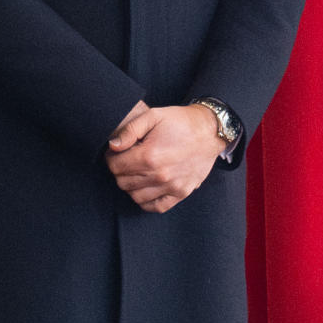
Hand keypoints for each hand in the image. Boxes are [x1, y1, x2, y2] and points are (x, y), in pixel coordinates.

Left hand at [105, 103, 225, 212]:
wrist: (210, 131)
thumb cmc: (180, 122)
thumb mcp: (153, 116)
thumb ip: (130, 130)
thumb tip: (113, 146)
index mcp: (149, 155)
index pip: (115, 166)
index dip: (112, 158)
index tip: (117, 152)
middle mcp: (159, 175)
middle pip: (123, 182)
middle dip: (120, 171)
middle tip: (127, 160)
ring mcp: (171, 186)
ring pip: (135, 196)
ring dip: (131, 185)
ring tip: (137, 172)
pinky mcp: (181, 193)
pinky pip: (155, 207)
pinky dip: (146, 201)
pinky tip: (147, 188)